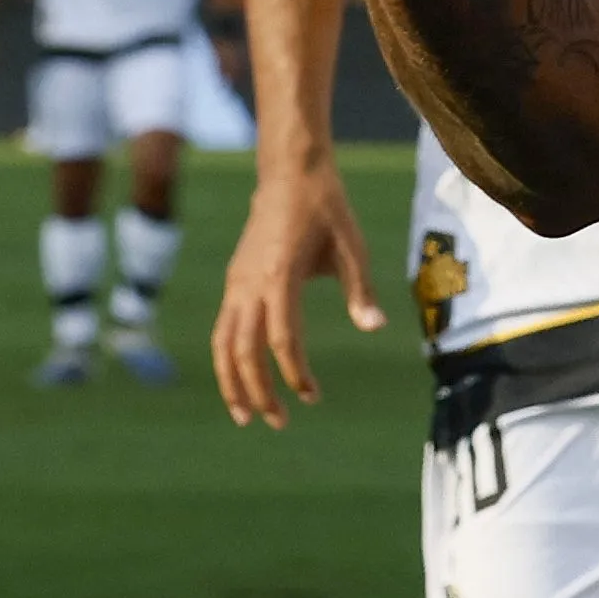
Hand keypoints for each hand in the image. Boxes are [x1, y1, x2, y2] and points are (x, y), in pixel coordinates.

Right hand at [213, 145, 382, 427]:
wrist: (290, 175)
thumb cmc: (327, 210)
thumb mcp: (352, 247)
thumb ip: (361, 290)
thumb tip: (374, 327)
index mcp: (279, 275)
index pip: (281, 339)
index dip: (295, 373)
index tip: (313, 397)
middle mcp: (249, 283)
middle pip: (243, 350)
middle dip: (258, 391)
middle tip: (279, 422)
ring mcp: (236, 283)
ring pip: (223, 343)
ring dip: (233, 383)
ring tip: (247, 417)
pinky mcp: (234, 282)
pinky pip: (223, 329)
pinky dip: (228, 360)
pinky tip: (242, 382)